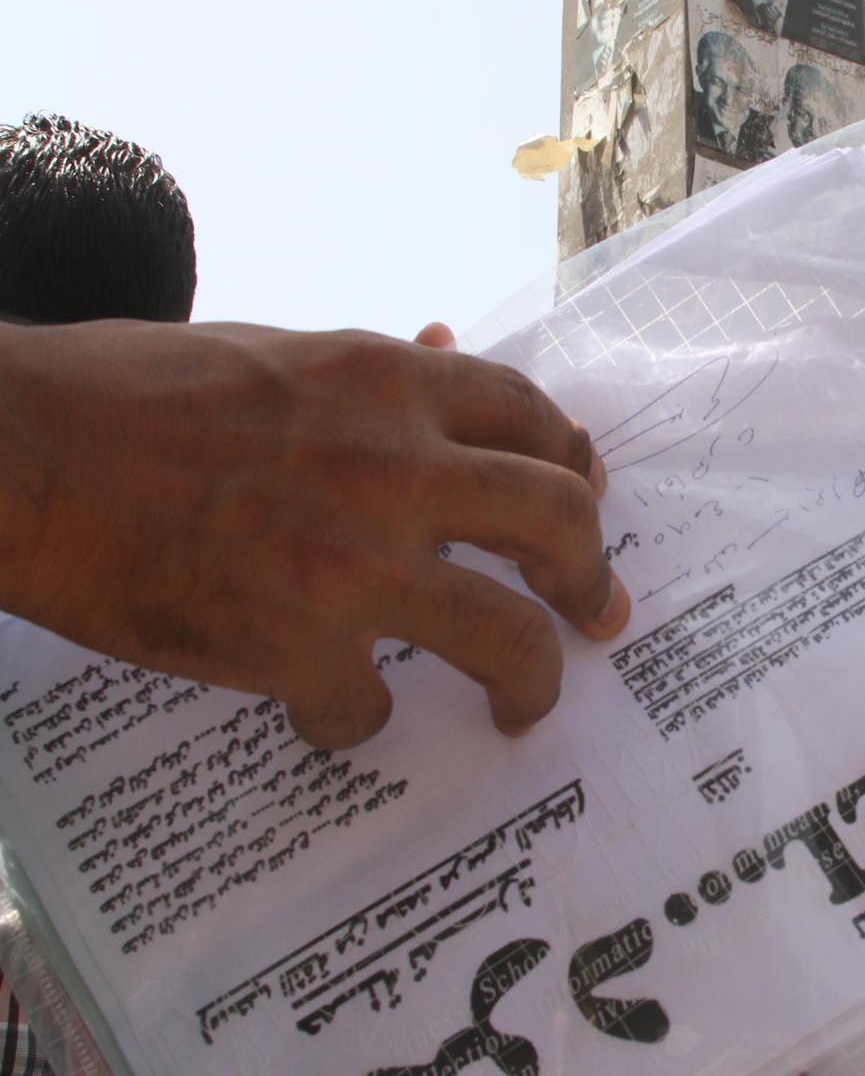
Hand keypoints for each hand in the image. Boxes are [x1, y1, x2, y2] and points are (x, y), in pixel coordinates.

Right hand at [0, 317, 627, 748]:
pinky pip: (369, 710)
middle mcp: (394, 466)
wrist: (23, 453)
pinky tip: (334, 720)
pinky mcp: (294, 647)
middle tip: (597, 614)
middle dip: (590, 576)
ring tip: (523, 708)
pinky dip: (358, 725)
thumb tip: (442, 350)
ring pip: (507, 637)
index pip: (531, 418)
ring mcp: (352, 563)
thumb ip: (367, 376)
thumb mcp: (270, 352)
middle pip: (557, 522)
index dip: (574, 467)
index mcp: (386, 382)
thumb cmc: (122, 392)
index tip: (585, 500)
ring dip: (532, 680)